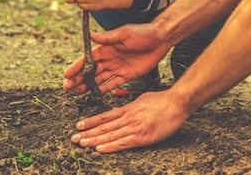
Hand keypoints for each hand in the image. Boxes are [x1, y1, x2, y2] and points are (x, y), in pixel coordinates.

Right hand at [63, 23, 168, 93]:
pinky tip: (93, 94)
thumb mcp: (125, 33)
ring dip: (87, 85)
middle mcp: (110, 58)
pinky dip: (103, 89)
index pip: (88, 58)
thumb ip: (108, 37)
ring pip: (99, 78)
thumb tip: (90, 35)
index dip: (77, 67)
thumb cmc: (143, 32)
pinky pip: (113, 83)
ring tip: (76, 92)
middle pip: (91, 71)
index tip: (67, 74)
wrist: (161, 39)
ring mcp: (118, 67)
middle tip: (67, 87)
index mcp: (107, 47)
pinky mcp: (127, 75)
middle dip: (79, 79)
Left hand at [71, 89, 189, 152]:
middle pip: (104, 127)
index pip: (105, 117)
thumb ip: (130, 106)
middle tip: (74, 138)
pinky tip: (100, 149)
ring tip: (82, 144)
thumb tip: (121, 110)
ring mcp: (134, 127)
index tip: (78, 126)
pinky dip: (110, 146)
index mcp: (128, 109)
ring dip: (94, 140)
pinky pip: (123, 143)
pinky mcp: (142, 136)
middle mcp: (128, 118)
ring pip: (110, 135)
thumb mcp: (142, 99)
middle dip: (88, 133)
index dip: (91, 122)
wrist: (176, 103)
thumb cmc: (162, 101)